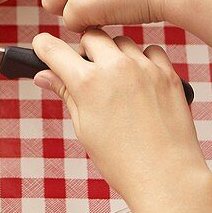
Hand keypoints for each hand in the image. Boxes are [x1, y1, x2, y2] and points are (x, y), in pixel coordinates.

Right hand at [32, 29, 204, 206]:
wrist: (167, 177)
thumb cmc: (122, 161)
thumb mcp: (84, 128)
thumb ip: (66, 94)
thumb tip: (44, 76)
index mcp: (88, 83)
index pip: (53, 49)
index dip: (43, 47)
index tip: (43, 48)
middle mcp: (116, 68)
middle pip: (91, 36)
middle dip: (84, 49)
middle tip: (88, 73)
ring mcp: (145, 68)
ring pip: (121, 42)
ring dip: (114, 54)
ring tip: (117, 82)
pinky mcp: (168, 74)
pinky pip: (151, 51)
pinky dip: (143, 60)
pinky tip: (141, 82)